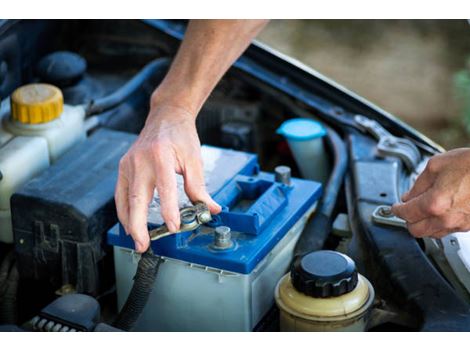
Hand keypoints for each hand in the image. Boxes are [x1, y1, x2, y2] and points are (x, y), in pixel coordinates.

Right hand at [115, 100, 220, 252]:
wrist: (165, 117)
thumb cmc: (180, 136)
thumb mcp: (194, 159)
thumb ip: (200, 187)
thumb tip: (211, 209)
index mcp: (160, 156)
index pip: (165, 189)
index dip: (168, 211)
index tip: (173, 227)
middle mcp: (140, 161)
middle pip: (136, 198)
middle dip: (138, 226)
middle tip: (144, 245)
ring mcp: (128, 164)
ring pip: (124, 199)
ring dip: (129, 223)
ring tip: (137, 240)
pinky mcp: (123, 167)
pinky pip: (120, 194)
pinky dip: (124, 211)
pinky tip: (130, 223)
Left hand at [392, 148, 469, 237]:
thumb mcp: (436, 165)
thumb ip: (418, 184)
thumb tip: (409, 195)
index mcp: (434, 203)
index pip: (406, 213)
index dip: (396, 209)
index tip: (395, 207)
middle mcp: (446, 218)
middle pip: (416, 230)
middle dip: (408, 220)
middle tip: (407, 209)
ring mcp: (460, 224)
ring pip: (432, 234)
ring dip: (424, 224)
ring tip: (423, 210)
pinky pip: (449, 231)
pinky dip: (440, 224)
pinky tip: (440, 212)